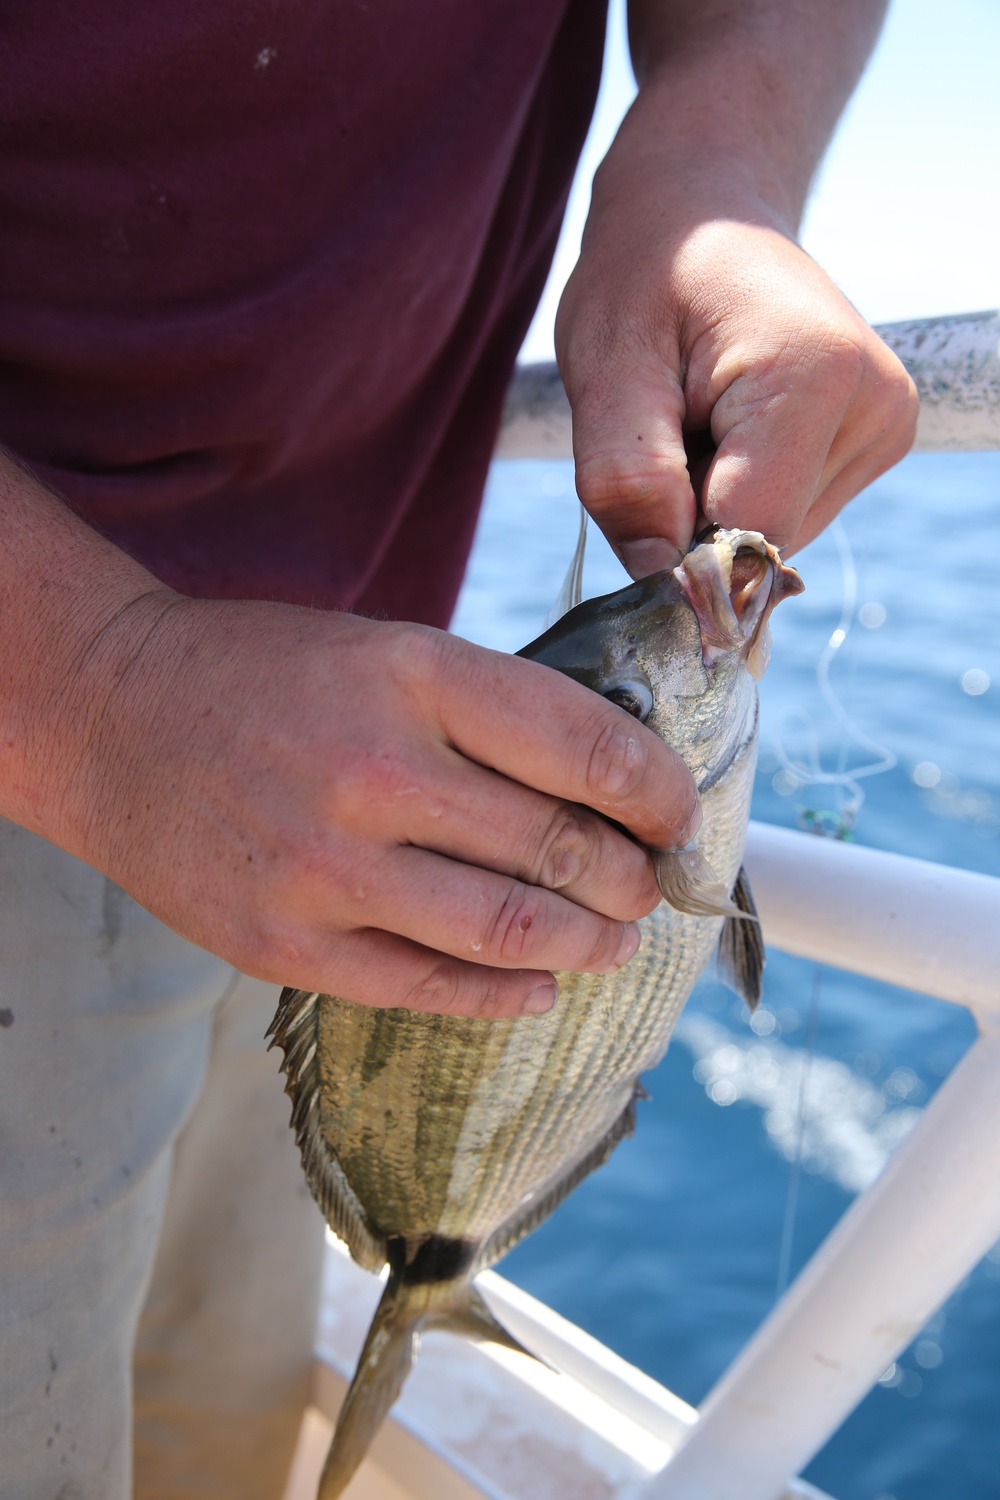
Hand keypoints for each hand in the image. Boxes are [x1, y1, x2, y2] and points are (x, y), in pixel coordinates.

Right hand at [62, 599, 699, 1017]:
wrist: (114, 716)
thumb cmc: (267, 676)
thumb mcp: (388, 649)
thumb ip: (491, 712)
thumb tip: (615, 783)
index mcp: (415, 675)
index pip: (587, 749)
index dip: (660, 795)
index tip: (679, 817)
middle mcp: (376, 772)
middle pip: (562, 849)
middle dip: (634, 880)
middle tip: (650, 887)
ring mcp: (327, 868)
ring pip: (513, 931)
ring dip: (591, 944)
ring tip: (614, 940)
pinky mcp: (287, 944)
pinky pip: (430, 987)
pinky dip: (506, 992)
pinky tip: (538, 983)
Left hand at [556, 48, 917, 568]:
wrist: (704, 210)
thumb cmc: (645, 273)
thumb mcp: (604, 366)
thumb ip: (626, 479)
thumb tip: (663, 586)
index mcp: (814, 375)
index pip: (744, 535)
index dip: (673, 543)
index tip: (635, 487)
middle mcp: (875, 404)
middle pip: (762, 542)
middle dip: (691, 520)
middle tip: (662, 431)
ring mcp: (885, 425)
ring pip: (774, 538)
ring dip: (713, 507)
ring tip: (694, 418)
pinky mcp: (878, 440)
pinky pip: (788, 515)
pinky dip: (740, 493)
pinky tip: (724, 427)